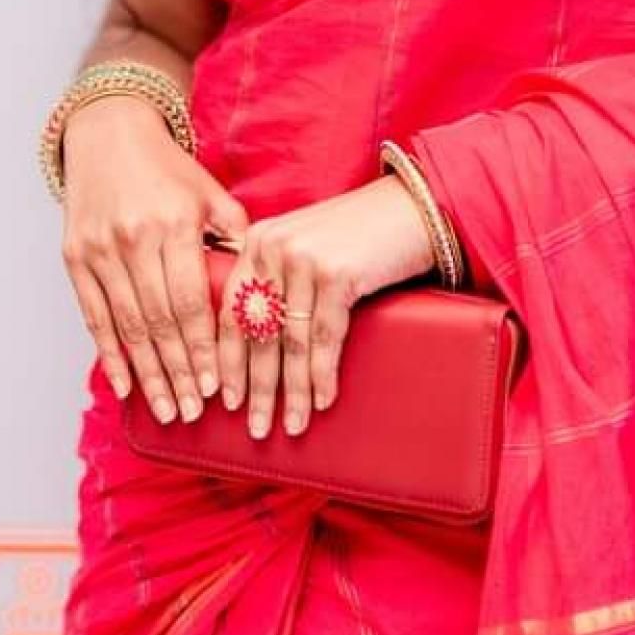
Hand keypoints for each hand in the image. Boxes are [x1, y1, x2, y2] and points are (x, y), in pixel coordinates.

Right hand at [58, 94, 250, 422]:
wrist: (108, 133)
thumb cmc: (168, 169)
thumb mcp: (209, 192)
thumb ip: (235, 236)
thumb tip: (262, 286)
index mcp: (176, 223)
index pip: (191, 301)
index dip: (202, 349)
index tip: (215, 387)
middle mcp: (136, 238)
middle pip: (159, 321)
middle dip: (177, 373)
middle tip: (190, 414)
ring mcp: (101, 249)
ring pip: (127, 326)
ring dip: (147, 374)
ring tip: (164, 410)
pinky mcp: (75, 257)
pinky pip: (93, 315)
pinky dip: (109, 353)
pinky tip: (124, 384)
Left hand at [218, 176, 437, 439]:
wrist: (410, 206)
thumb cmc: (359, 233)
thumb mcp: (306, 246)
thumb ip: (277, 280)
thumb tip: (257, 347)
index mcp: (258, 241)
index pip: (230, 312)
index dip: (227, 361)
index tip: (224, 399)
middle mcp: (273, 247)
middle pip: (256, 333)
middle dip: (257, 387)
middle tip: (256, 427)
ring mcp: (304, 260)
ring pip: (290, 342)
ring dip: (292, 392)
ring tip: (292, 425)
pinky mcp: (336, 273)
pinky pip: (324, 338)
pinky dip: (322, 375)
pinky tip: (322, 401)